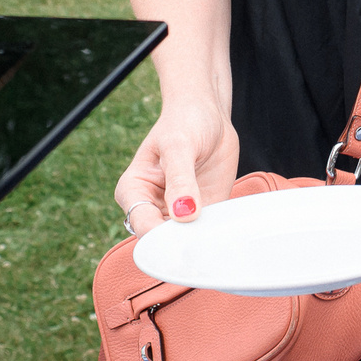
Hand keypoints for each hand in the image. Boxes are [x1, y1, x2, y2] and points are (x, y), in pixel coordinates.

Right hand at [114, 95, 239, 232]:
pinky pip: (208, 231)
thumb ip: (180, 180)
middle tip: (203, 243)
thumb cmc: (184, 122)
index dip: (160, 237)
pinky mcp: (203, 211)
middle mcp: (153, 206)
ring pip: (185, 241)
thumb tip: (183, 215)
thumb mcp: (179, 146)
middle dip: (180, 245)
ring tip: (216, 239)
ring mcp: (178, 212)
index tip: (184, 236)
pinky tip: (227, 233)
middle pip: (162, 240)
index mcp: (134, 191)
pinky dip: (216, 235)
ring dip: (200, 243)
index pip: (142, 225)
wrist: (209, 114)